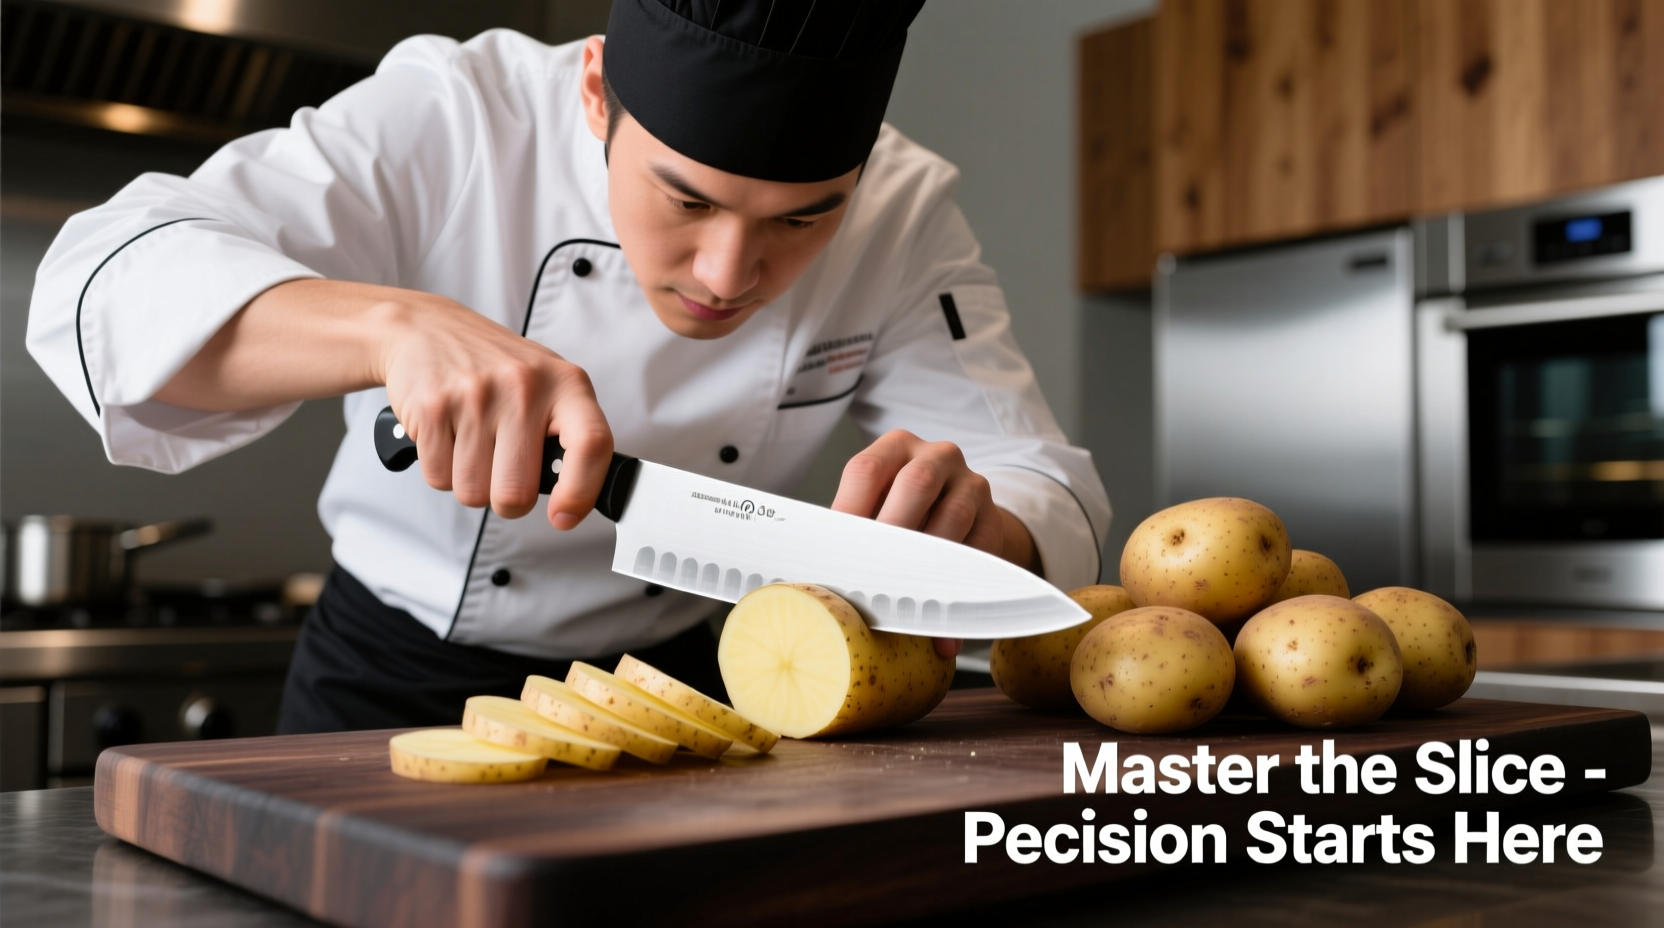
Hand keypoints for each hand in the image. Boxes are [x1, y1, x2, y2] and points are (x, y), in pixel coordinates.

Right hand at [377, 290, 613, 527]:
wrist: (427, 328)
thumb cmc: (495, 367)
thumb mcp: (547, 385)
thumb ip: (568, 435)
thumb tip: (573, 499)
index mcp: (566, 383)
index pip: (592, 445)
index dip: (580, 492)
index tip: (564, 516)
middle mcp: (525, 386)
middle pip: (517, 492)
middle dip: (507, 499)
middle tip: (502, 471)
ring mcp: (477, 396)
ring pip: (474, 492)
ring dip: (471, 483)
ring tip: (472, 443)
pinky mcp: (434, 407)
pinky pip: (439, 478)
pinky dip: (441, 470)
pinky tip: (449, 435)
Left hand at [830, 430, 1041, 658]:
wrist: (954, 508)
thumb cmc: (900, 511)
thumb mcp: (875, 505)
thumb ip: (852, 531)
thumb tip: (819, 577)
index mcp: (895, 448)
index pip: (867, 469)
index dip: (850, 510)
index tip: (838, 552)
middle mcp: (936, 456)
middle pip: (916, 484)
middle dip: (894, 530)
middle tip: (876, 571)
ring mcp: (970, 484)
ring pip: (953, 515)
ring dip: (929, 560)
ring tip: (907, 595)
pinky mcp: (994, 517)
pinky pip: (981, 549)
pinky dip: (960, 586)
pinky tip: (941, 619)